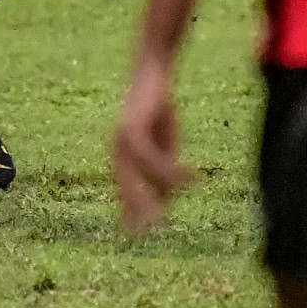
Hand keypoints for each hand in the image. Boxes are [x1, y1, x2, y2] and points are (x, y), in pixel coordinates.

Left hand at [113, 58, 191, 232]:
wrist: (154, 74)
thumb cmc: (159, 110)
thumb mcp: (164, 144)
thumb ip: (162, 168)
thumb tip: (166, 198)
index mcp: (123, 154)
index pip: (124, 188)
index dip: (129, 209)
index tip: (135, 233)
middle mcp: (117, 148)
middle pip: (125, 185)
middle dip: (135, 209)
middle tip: (148, 232)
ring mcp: (122, 138)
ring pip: (134, 176)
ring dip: (153, 195)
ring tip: (166, 215)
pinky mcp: (133, 128)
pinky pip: (151, 158)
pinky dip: (169, 170)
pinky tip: (188, 178)